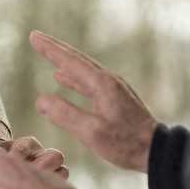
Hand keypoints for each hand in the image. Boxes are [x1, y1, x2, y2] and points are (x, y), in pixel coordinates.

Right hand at [30, 31, 157, 173]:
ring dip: (64, 61)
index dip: (50, 49)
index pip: (69, 61)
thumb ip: (65, 115)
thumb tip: (41, 100)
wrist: (156, 151)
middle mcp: (108, 81)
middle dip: (55, 49)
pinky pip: (88, 81)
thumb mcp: (91, 132)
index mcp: (101, 85)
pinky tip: (64, 78)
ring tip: (49, 55)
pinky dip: (73, 77)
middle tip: (37, 38)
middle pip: (76, 59)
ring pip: (83, 69)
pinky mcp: (115, 98)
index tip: (34, 37)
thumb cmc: (126, 144)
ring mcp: (113, 88)